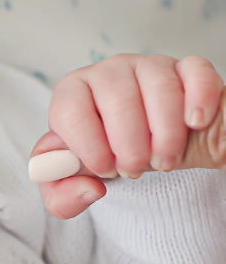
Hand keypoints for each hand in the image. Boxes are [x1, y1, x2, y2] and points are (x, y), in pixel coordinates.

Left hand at [28, 54, 225, 218]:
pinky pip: (196, 72)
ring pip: (159, 87)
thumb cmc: (112, 161)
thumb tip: (88, 189)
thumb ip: (64, 197)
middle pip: (117, 99)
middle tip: (135, 169)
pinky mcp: (189, 70)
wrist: (155, 154)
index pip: (68, 110)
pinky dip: (198, 100)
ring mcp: (151, 66)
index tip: (105, 169)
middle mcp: (110, 73)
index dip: (87, 147)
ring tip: (164, 160)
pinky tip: (194, 124)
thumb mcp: (77, 187)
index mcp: (74, 94)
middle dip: (129, 146)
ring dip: (165, 134)